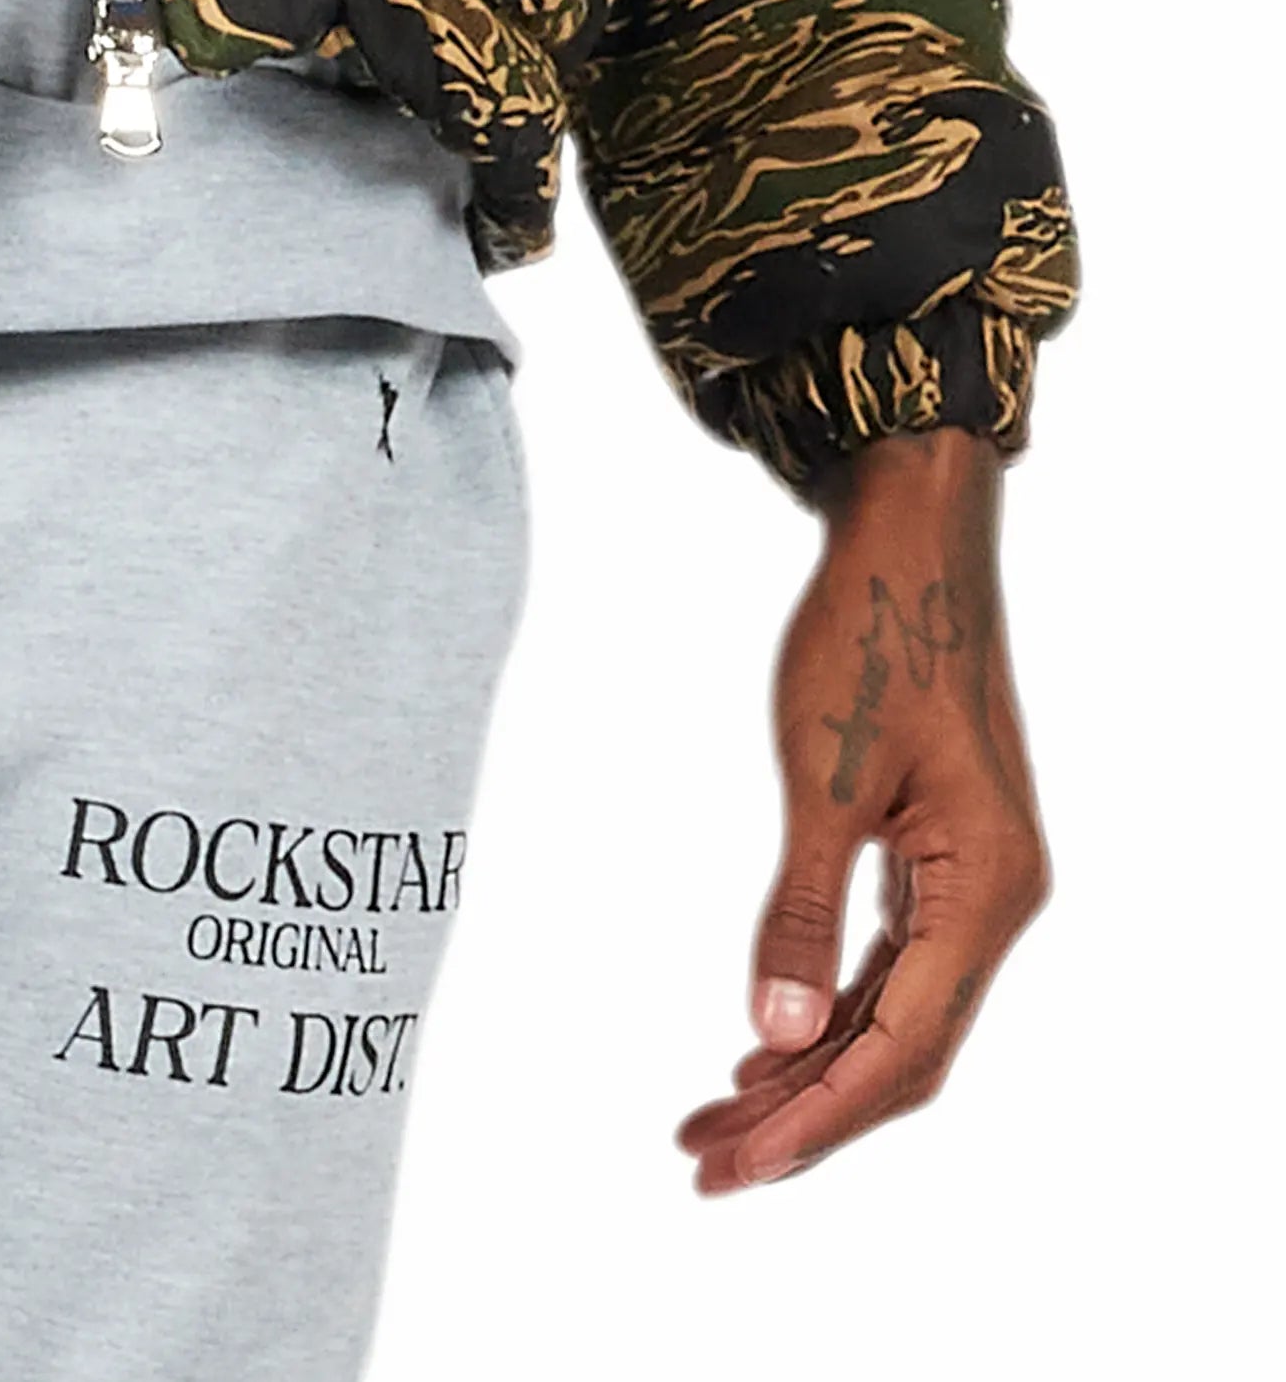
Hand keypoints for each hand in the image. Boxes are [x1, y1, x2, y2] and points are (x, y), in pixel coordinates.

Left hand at [678, 426, 1049, 1194]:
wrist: (910, 539)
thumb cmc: (870, 637)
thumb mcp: (823, 777)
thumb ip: (803, 910)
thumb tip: (776, 1032)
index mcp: (984, 891)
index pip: (901, 1048)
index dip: (817, 1118)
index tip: (736, 1162)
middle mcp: (996, 902)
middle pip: (904, 1052)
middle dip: (806, 1115)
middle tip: (704, 1161)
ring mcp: (975, 882)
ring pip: (897, 1015)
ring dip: (812, 1070)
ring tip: (718, 1117)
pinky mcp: (944, 857)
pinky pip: (895, 967)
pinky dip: (832, 1010)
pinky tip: (771, 1042)